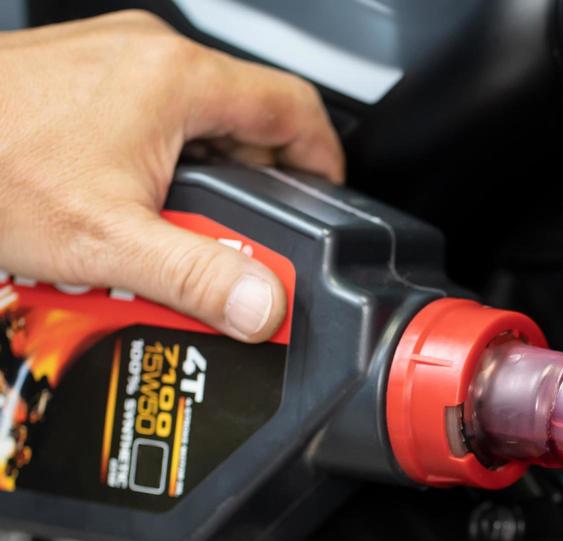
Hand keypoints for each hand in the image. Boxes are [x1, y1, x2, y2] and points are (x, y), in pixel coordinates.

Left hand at [0, 11, 343, 340]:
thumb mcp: (109, 243)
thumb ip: (201, 279)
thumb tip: (266, 305)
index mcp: (176, 78)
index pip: (295, 106)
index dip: (326, 158)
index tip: (328, 199)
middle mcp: (145, 53)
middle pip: (244, 115)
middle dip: (254, 183)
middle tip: (239, 240)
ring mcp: (107, 56)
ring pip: (192, 117)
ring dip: (199, 175)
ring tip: (169, 231)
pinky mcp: (74, 73)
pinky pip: (145, 116)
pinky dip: (153, 161)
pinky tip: (120, 207)